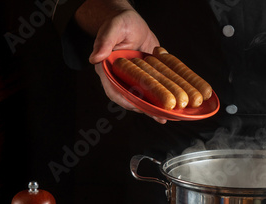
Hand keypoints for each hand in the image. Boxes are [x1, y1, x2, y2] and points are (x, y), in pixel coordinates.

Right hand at [87, 8, 166, 122]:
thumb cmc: (121, 23)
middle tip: (157, 115)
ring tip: (165, 117)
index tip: (137, 106)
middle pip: (130, 99)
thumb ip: (104, 41)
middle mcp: (121, 79)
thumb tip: (94, 58)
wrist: (134, 24)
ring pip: (142, 98)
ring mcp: (134, 81)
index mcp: (108, 70)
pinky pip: (153, 92)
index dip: (125, 100)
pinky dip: (161, 100)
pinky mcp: (147, 80)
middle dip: (143, 109)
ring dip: (153, 109)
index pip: (113, 89)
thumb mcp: (114, 28)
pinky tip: (171, 107)